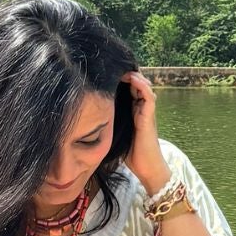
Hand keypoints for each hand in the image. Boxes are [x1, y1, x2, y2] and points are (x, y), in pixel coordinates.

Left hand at [119, 69, 166, 193]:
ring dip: (135, 77)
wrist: (147, 168)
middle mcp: (141, 109)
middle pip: (136, 85)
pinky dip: (142, 87)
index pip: (128, 90)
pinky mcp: (149, 117)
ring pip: (144, 87)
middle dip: (127, 75)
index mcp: (133, 112)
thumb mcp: (115, 135)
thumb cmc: (131, 154)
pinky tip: (134, 79)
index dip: (121, 81)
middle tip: (115, 67)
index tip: (109, 74)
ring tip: (124, 69)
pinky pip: (149, 97)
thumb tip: (86, 124)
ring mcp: (146, 112)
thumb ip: (107, 126)